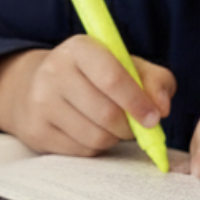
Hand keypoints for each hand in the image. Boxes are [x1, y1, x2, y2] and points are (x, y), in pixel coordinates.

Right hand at [0, 39, 174, 156]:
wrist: (37, 86)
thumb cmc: (93, 75)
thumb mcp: (125, 65)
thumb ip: (155, 80)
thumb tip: (162, 108)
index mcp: (80, 48)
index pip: (111, 78)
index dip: (137, 101)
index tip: (155, 118)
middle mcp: (54, 72)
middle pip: (106, 114)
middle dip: (129, 126)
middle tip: (135, 125)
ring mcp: (41, 103)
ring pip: (95, 136)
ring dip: (113, 138)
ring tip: (110, 125)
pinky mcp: (37, 131)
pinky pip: (81, 151)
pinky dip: (95, 147)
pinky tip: (90, 131)